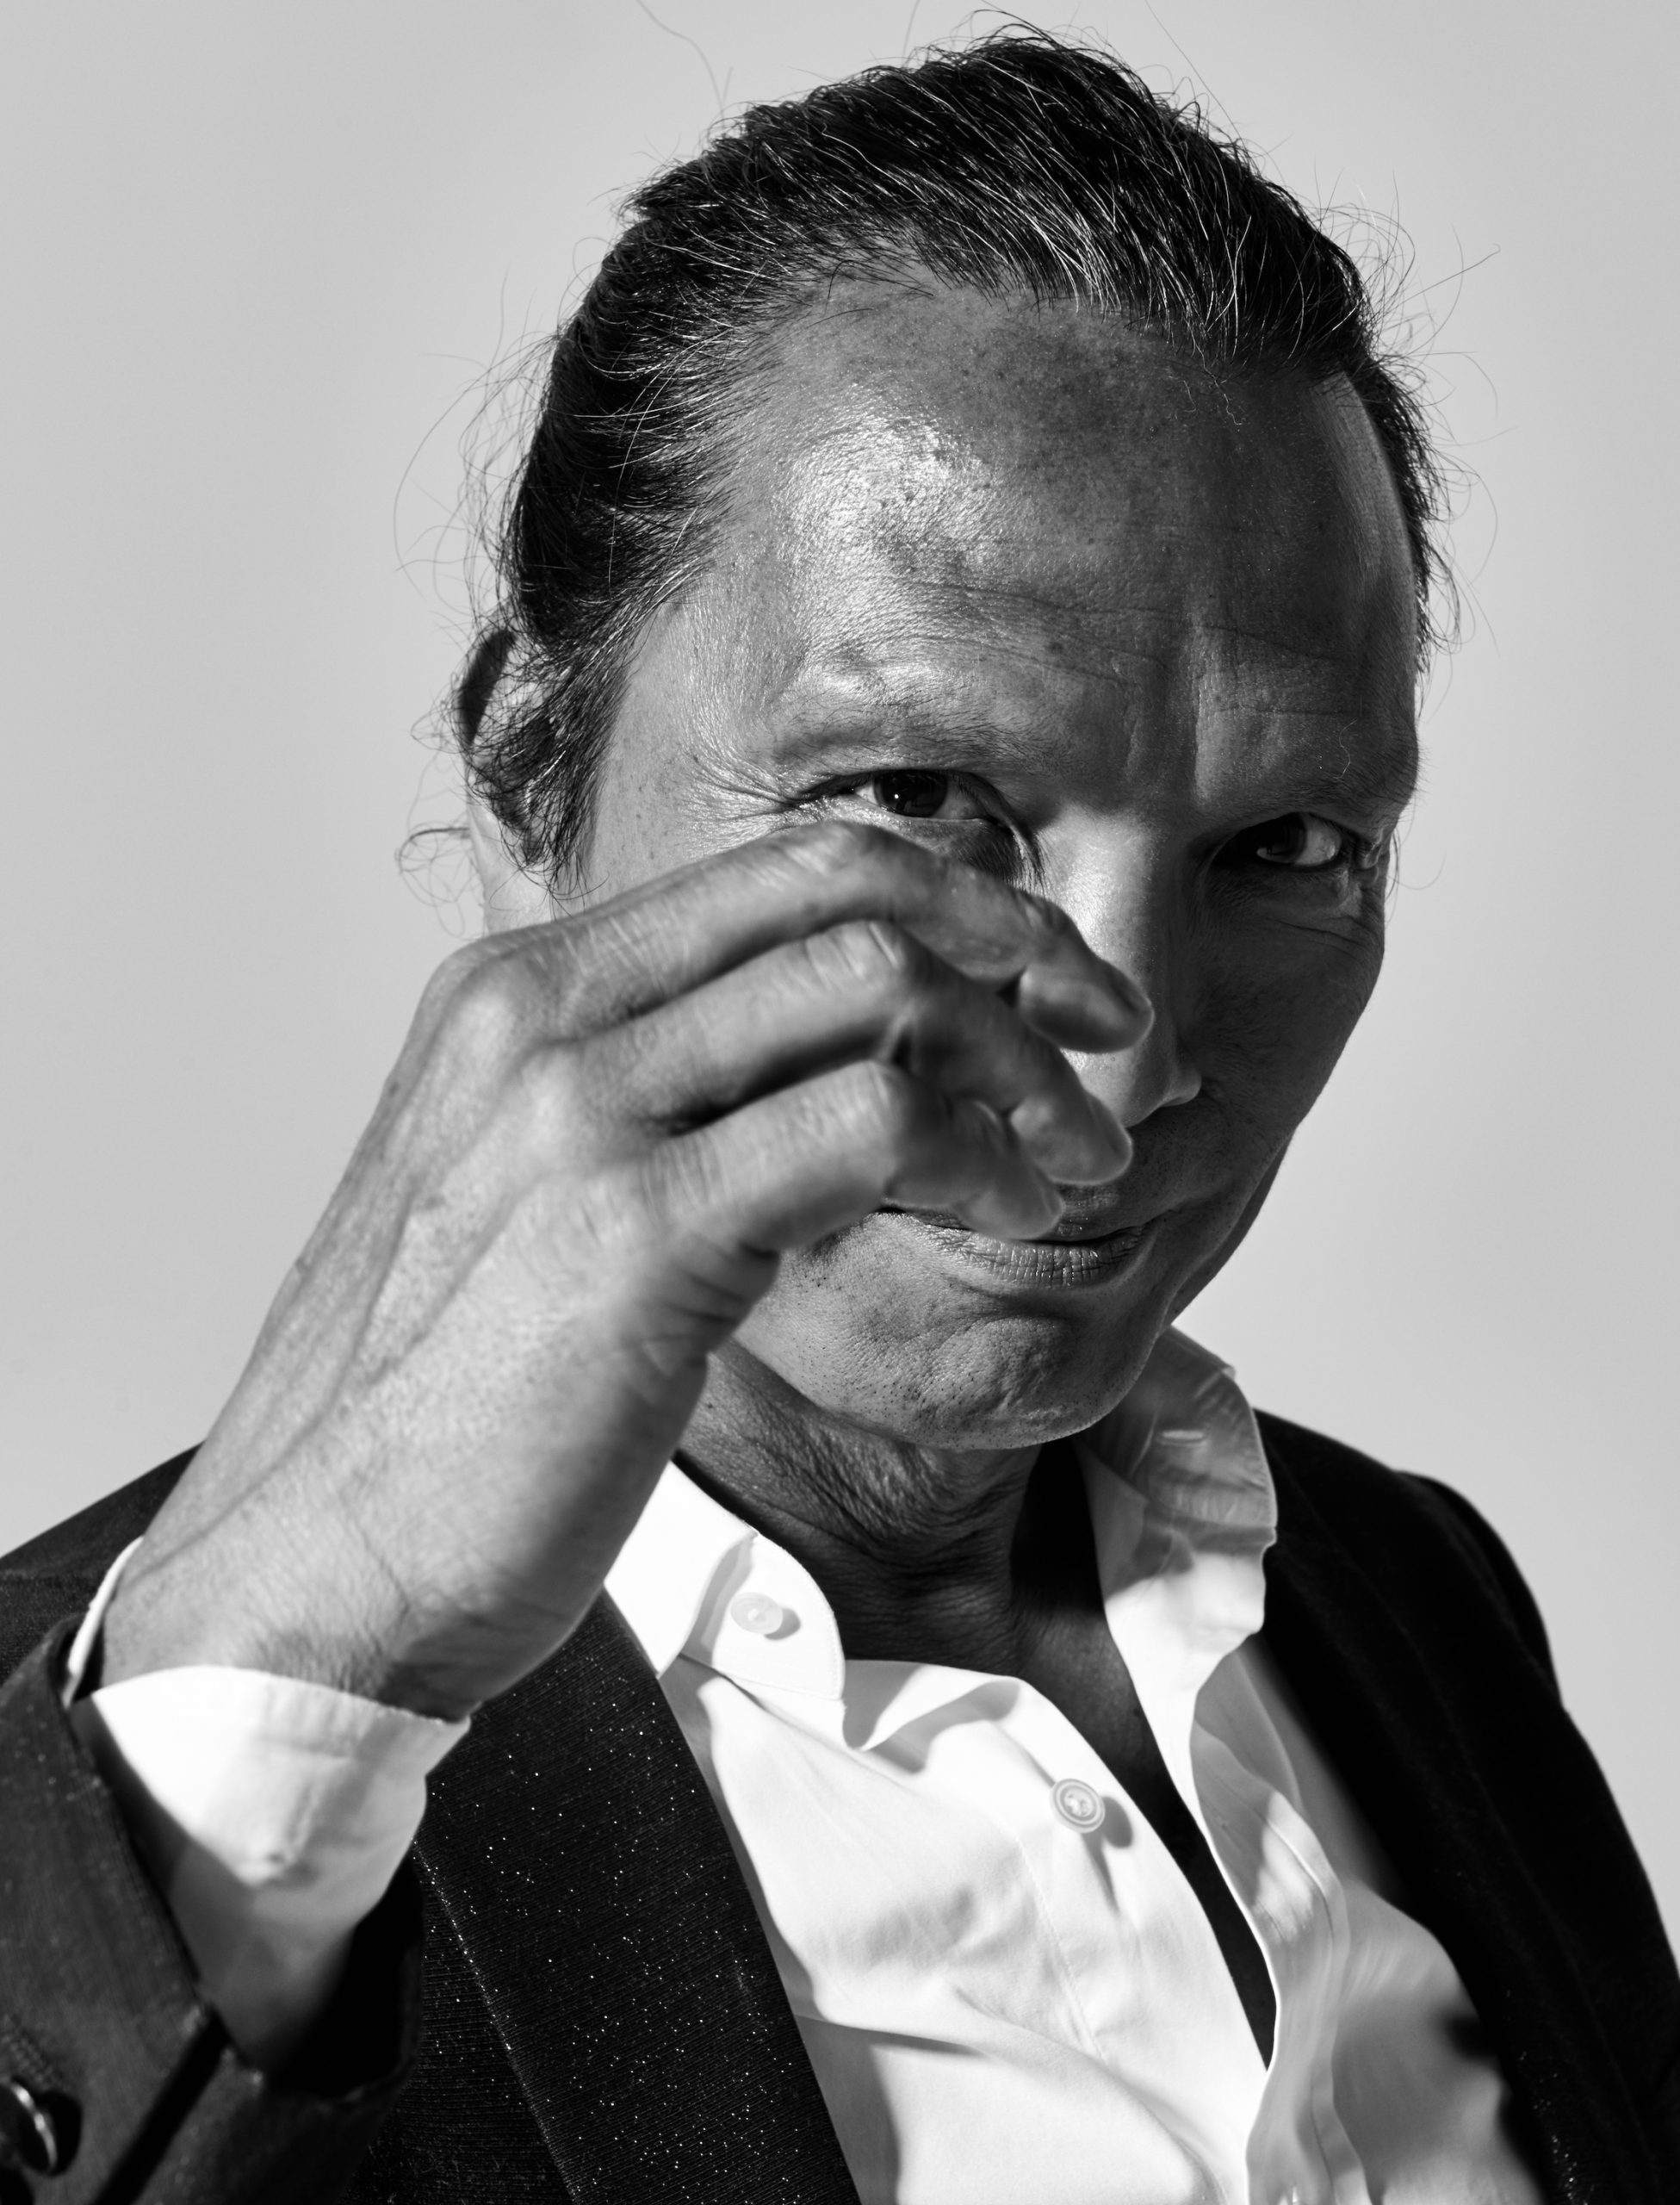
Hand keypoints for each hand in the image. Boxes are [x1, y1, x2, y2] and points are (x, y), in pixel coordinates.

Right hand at [101, 822, 1147, 1718]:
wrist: (325, 1560)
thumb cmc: (452, 1402)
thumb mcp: (545, 1201)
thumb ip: (668, 1107)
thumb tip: (846, 1078)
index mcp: (519, 990)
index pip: (778, 868)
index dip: (945, 897)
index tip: (1041, 977)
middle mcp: (541, 1012)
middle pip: (840, 886)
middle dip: (1015, 937)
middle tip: (1112, 1025)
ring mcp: (580, 1109)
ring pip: (875, 987)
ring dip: (1021, 1063)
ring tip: (1082, 1156)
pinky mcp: (634, 1227)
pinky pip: (872, 1123)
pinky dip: (981, 1154)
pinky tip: (1015, 1212)